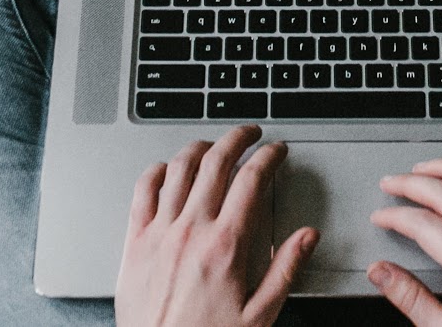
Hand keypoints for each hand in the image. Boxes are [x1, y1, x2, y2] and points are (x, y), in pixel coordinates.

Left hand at [116, 125, 316, 326]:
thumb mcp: (259, 315)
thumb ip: (286, 270)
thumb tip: (306, 238)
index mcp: (226, 246)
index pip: (252, 181)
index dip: (269, 157)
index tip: (277, 151)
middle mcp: (191, 231)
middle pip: (216, 162)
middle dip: (237, 139)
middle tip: (250, 133)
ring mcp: (160, 233)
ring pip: (178, 169)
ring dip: (199, 148)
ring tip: (213, 145)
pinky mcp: (135, 242)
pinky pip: (142, 192)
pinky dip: (156, 172)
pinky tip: (166, 169)